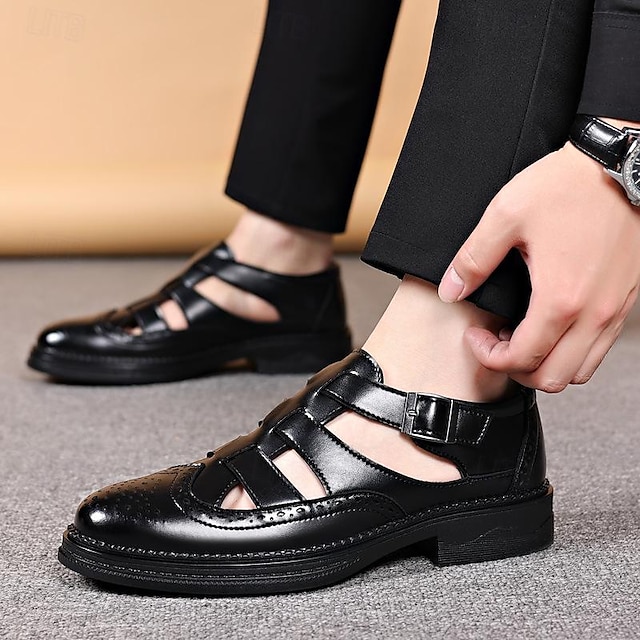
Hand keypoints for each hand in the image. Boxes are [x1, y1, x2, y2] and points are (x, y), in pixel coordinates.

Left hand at [438, 141, 639, 391]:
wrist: (623, 162)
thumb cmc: (569, 184)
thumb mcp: (507, 215)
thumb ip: (474, 259)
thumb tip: (450, 290)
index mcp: (561, 299)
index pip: (522, 359)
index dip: (489, 357)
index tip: (476, 337)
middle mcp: (594, 313)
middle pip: (554, 379)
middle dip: (517, 371)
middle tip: (496, 344)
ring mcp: (615, 310)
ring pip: (581, 370)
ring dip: (546, 365)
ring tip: (522, 336)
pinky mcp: (626, 300)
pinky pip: (599, 347)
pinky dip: (571, 351)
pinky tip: (550, 324)